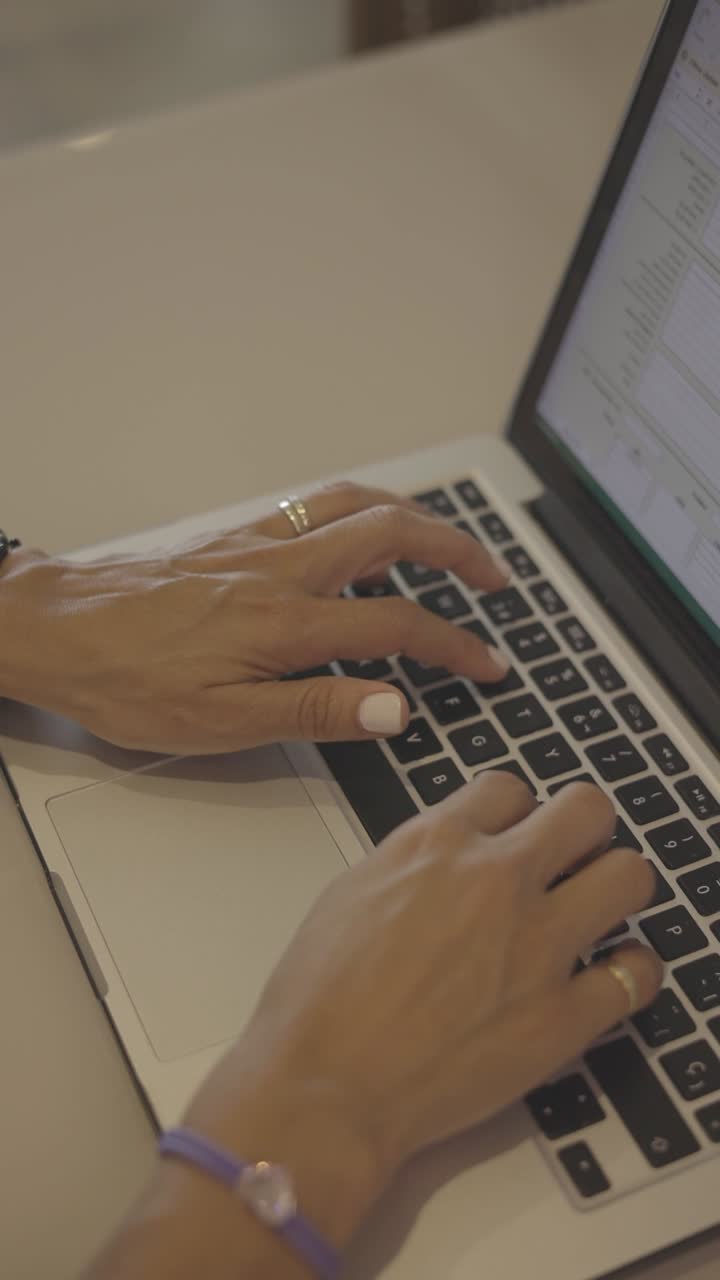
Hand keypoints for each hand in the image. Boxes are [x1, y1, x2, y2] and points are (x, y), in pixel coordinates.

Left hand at [0, 482, 510, 753]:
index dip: (456, 645)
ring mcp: (260, 545)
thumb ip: (314, 712)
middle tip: (495, 578)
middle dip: (458, 551)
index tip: (488, 665)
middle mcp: (282, 570)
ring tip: (449, 544)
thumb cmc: (126, 681)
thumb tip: (393, 707)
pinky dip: (362, 511)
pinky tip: (365, 537)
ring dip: (417, 519)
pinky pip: (316, 506)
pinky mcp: (237, 538)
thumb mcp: (221, 722)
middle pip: (394, 535)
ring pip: (358, 506)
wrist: (56, 629)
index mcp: (286, 623)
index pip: (398, 627)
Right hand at [183, 776, 660, 1246]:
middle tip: (572, 856)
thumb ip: (413, 862)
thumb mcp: (351, 891)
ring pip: (630, 875)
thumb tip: (445, 860)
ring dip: (616, 886)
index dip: (515, 812)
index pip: (509, 789)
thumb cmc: (319, 1001)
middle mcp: (496, 880)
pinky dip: (632, 972)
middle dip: (583, 828)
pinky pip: (638, 974)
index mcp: (436, 844)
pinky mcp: (563, 1016)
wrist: (324, 1087)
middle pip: (587, 810)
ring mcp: (538, 945)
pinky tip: (608, 977)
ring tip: (598, 909)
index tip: (516, 834)